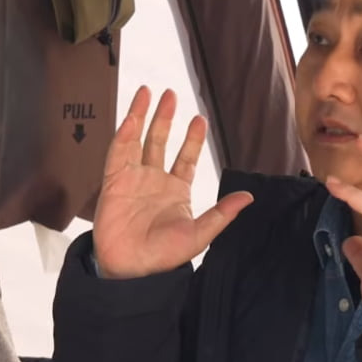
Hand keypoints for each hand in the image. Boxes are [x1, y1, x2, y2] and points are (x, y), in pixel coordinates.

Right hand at [92, 87, 252, 278]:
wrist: (132, 269)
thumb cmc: (165, 256)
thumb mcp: (200, 233)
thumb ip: (222, 213)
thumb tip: (248, 197)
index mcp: (175, 191)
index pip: (185, 158)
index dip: (192, 139)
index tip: (200, 119)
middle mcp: (154, 181)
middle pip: (160, 142)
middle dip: (165, 118)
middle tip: (171, 94)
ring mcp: (133, 179)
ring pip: (137, 140)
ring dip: (143, 116)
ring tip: (149, 92)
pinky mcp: (113, 182)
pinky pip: (118, 152)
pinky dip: (125, 133)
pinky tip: (132, 116)